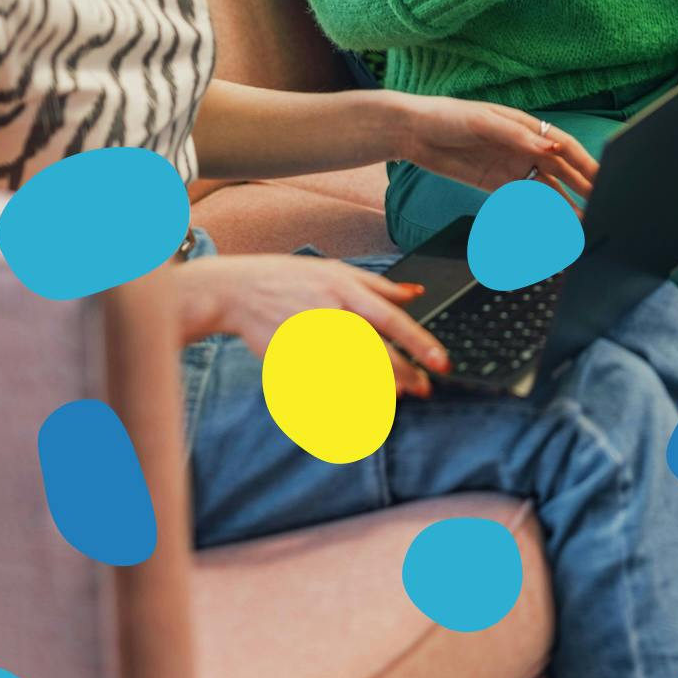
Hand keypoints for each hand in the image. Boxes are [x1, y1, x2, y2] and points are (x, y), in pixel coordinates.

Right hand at [172, 254, 449, 399]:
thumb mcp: (337, 271)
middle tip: (424, 389)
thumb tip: (416, 293)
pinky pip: (320, 383)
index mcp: (345, 290)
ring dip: (376, 387)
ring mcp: (308, 337)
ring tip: (396, 397)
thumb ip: (379, 285)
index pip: (391, 319)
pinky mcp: (290, 357)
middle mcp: (330, 313)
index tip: (441, 362)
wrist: (237, 290)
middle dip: (403, 373)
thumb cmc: (291, 278)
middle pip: (374, 350)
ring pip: (348, 369)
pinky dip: (340, 396)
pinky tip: (357, 407)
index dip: (419, 342)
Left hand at [396, 96, 596, 206]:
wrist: (413, 133)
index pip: (565, 146)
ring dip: (564, 206)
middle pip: (562, 170)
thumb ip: (518, 136)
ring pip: (547, 189)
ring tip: (580, 224)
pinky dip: (540, 213)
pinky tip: (552, 226)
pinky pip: (525, 201)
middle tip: (601, 206)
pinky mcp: (497, 185)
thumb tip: (552, 147)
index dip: (586, 163)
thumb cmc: (448, 117)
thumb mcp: (484, 122)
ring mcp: (513, 167)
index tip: (602, 179)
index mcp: (527, 127)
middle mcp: (525, 147)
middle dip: (582, 188)